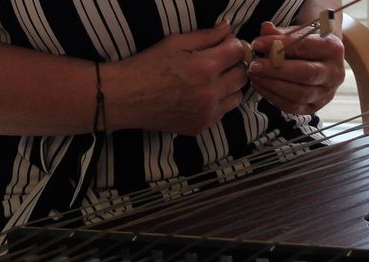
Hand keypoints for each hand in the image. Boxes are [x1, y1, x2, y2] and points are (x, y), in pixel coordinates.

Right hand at [104, 21, 247, 134]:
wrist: (125, 97)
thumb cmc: (147, 66)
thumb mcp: (176, 43)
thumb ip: (206, 36)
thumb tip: (228, 28)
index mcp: (205, 67)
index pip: (238, 52)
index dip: (233, 45)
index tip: (225, 45)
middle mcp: (210, 92)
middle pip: (242, 75)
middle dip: (234, 65)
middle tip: (220, 62)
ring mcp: (207, 112)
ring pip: (236, 95)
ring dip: (229, 85)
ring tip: (212, 80)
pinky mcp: (201, 126)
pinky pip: (222, 112)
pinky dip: (218, 102)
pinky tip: (201, 95)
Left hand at [248, 21, 344, 114]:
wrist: (321, 63)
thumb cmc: (307, 46)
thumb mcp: (297, 34)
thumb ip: (281, 32)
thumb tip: (265, 28)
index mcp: (333, 48)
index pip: (305, 46)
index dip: (279, 45)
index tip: (257, 44)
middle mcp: (334, 73)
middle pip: (305, 73)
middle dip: (275, 70)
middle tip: (254, 65)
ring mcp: (326, 93)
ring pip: (299, 94)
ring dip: (272, 85)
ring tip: (254, 75)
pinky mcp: (315, 107)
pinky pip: (292, 107)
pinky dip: (272, 96)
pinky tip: (260, 85)